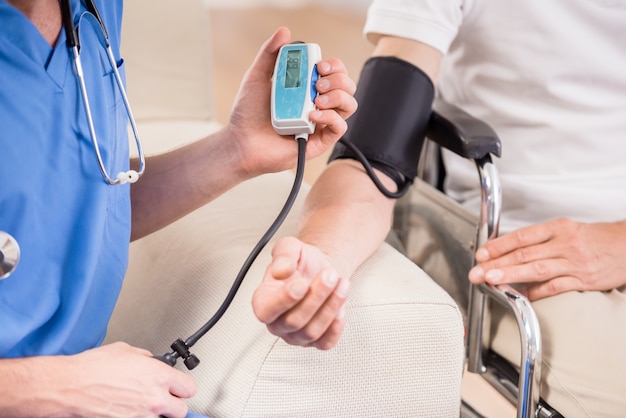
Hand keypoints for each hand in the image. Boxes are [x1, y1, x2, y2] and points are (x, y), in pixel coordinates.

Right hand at [54, 342, 195, 417]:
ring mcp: (142, 416)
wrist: (71, 386)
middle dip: (173, 404)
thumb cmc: (93, 368)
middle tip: (164, 399)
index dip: (183, 387)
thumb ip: (146, 358)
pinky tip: (130, 410)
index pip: (189, 388)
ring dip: (155, 413)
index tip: (178, 387)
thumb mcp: (126, 351)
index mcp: (158, 376)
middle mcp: (154, 398)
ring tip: (142, 405)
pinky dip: (139, 417)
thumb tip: (151, 361)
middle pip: (181, 410)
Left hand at [225, 27, 356, 176]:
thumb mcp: (256, 77)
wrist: (241, 142)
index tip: (319, 65)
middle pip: (346, 86)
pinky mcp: (320, 141)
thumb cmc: (248, 114)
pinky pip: (340, 127)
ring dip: (338, 96)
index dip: (333, 65)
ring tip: (317, 99)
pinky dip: (331, 117)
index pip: (334, 72)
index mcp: (307, 88)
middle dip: (338, 79)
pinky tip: (313, 115)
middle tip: (317, 83)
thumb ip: (269, 54)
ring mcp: (320, 123)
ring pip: (349, 104)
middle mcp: (317, 104)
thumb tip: (284, 32)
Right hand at [252, 237, 349, 349]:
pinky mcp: (315, 341)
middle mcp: (276, 322)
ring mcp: (295, 335)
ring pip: (311, 332)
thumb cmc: (302, 262)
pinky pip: (325, 343)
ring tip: (341, 283)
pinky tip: (341, 308)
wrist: (320, 269)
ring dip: (330, 307)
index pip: (265, 311)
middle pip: (294, 321)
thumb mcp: (290, 247)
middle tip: (329, 275)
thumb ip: (283, 254)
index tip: (301, 284)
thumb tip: (281, 271)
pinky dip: (336, 327)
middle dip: (316, 297)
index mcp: (263, 300)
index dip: (284, 300)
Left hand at [468, 218, 625, 299]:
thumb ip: (541, 239)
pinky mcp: (583, 281)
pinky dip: (536, 292)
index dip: (499, 245)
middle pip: (524, 254)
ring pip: (536, 270)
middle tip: (477, 271)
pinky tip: (520, 295)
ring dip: (510, 275)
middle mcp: (564, 244)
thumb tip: (510, 250)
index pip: (522, 236)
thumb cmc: (596, 238)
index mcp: (558, 228)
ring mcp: (574, 263)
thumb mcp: (567, 229)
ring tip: (491, 280)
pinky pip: (555, 287)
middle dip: (497, 263)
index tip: (482, 253)